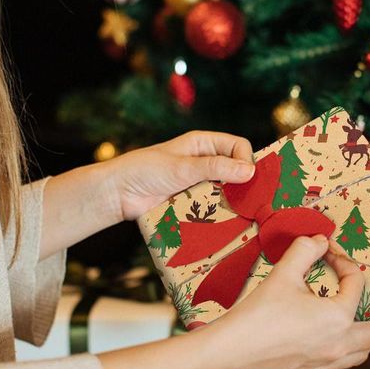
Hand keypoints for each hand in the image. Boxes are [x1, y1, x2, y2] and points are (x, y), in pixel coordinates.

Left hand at [102, 131, 254, 220]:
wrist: (118, 194)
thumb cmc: (145, 171)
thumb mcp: (183, 167)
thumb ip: (216, 168)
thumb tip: (249, 171)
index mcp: (203, 144)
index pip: (238, 146)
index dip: (246, 159)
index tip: (248, 178)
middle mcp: (204, 162)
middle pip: (236, 170)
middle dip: (243, 184)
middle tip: (251, 201)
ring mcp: (199, 184)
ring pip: (227, 192)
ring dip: (232, 202)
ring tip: (239, 214)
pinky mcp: (193, 203)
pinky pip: (213, 208)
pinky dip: (220, 215)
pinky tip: (225, 224)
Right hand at [212, 238, 369, 368]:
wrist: (232, 350)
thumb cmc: (258, 313)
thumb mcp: (283, 274)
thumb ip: (304, 250)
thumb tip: (319, 240)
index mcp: (337, 318)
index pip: (354, 284)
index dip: (344, 262)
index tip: (327, 252)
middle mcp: (339, 343)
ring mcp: (327, 361)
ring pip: (364, 351)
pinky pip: (346, 360)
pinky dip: (354, 349)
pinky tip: (342, 339)